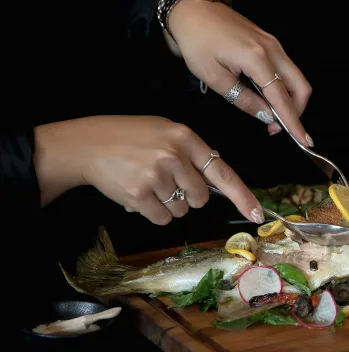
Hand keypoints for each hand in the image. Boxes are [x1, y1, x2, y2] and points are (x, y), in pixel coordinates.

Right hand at [34, 116, 264, 225]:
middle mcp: (174, 156)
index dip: (242, 196)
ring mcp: (157, 176)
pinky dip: (152, 212)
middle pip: (200, 198)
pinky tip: (138, 194)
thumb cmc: (130, 138)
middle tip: (166, 182)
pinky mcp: (139, 194)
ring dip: (167, 204)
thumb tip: (215, 184)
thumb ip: (191, 154)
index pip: (222, 172)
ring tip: (147, 183)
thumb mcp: (166, 133)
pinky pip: (161, 218)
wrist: (88, 144)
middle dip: (187, 197)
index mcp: (185, 138)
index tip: (258, 214)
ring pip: (181, 210)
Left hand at [167, 0, 312, 144]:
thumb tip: (266, 116)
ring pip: (296, 78)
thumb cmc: (196, 41)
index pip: (281, 98)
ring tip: (271, 115)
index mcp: (257, 59)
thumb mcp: (214, 78)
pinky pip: (286, 69)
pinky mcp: (269, 42)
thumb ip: (243, 99)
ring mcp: (273, 44)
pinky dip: (283, 87)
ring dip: (290, 100)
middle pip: (301, 87)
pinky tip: (267, 98)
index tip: (303, 141)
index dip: (292, 122)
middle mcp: (272, 50)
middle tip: (280, 129)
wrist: (192, 9)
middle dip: (296, 111)